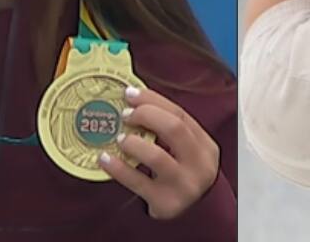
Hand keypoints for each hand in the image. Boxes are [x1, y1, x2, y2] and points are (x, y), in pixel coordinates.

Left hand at [98, 86, 219, 219]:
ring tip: (119, 138)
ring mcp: (184, 185)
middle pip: (174, 128)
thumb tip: (133, 99)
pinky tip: (104, 158)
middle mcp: (199, 165)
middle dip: (146, 115)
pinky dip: (118, 168)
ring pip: (157, 156)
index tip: (130, 93)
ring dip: (133, 142)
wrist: (194, 215)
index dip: (153, 100)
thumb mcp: (185, 150)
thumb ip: (168, 127)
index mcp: (205, 146)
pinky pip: (138, 181)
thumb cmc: (182, 173)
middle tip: (125, 115)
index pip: (180, 114)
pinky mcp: (165, 203)